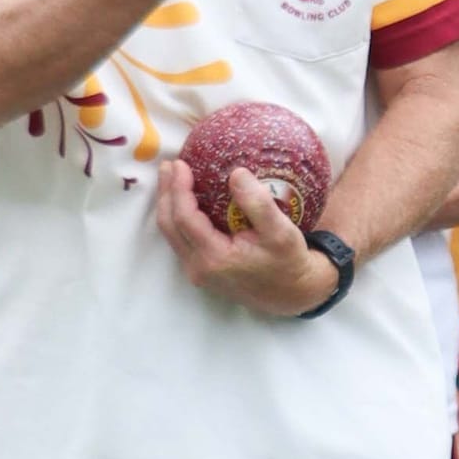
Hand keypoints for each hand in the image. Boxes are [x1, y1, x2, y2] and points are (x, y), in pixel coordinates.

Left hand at [154, 157, 339, 317]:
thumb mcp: (281, 232)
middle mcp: (200, 268)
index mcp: (215, 258)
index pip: (184, 218)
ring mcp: (198, 272)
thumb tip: (236, 173)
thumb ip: (258, 204)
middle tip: (169, 165)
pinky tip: (184, 200)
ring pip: (171, 234)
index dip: (179, 189)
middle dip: (166, 193)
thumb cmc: (288, 263)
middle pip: (169, 225)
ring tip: (171, 178)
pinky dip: (177, 217)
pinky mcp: (202, 271)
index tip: (180, 164)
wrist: (292, 294)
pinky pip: (180, 239)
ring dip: (168, 204)